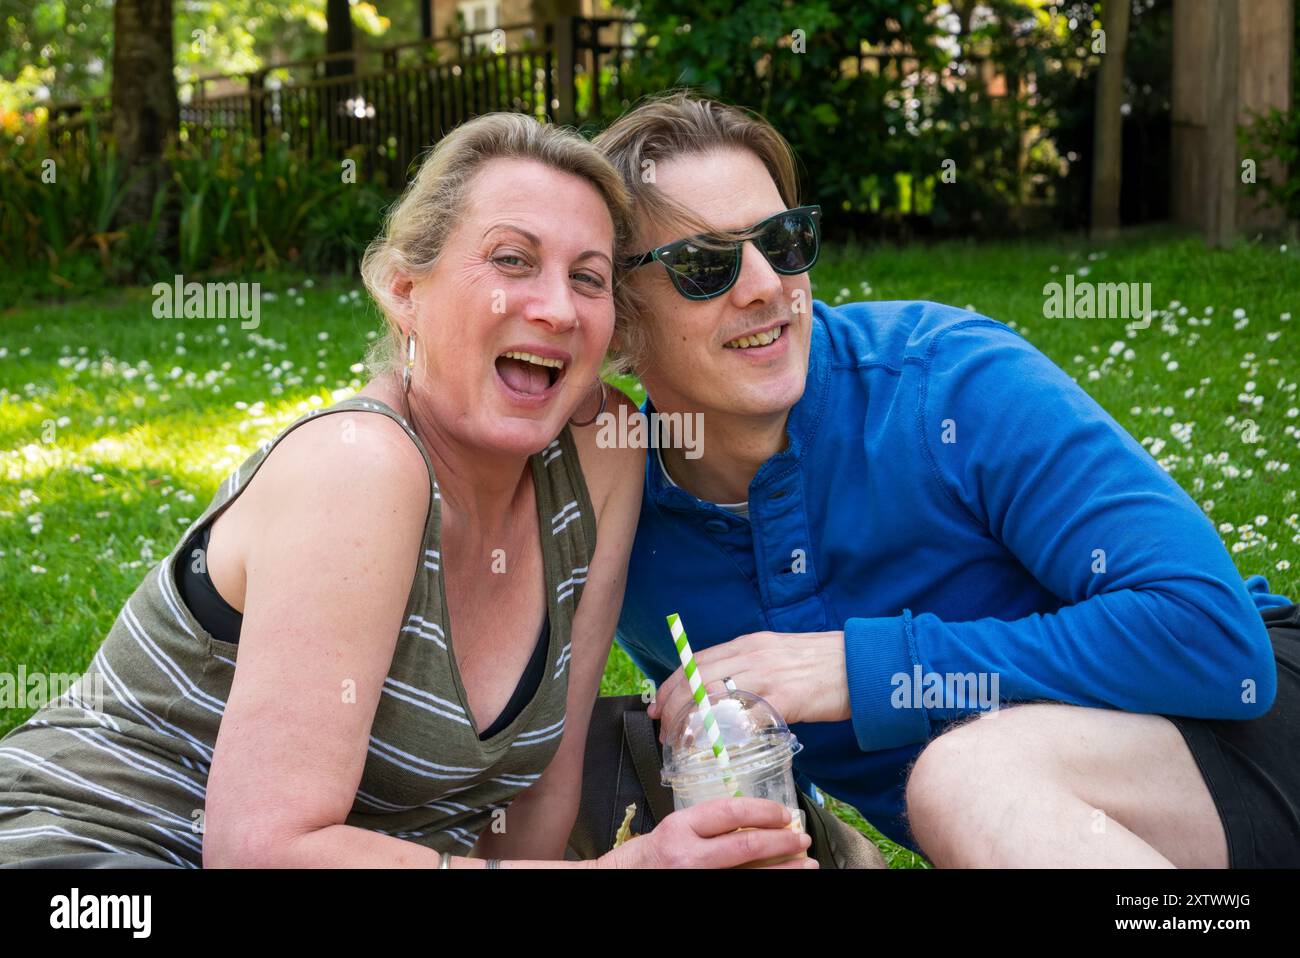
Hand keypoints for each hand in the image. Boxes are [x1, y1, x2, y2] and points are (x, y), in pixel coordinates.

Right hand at [595, 797, 814, 868]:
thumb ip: (705, 826)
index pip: (730, 811)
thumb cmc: (642, 858)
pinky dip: (764, 883)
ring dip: (784, 870)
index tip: (784, 813)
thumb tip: (752, 823)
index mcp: (679, 827)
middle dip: (782, 841)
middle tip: (802, 838)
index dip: (763, 810)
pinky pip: (741, 888)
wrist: (614, 883)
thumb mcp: (671, 830)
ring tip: (806, 864)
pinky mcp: (701, 895)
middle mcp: (688, 855)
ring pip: (751, 874)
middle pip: (747, 845)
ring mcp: (695, 879)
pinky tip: (781, 880)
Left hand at [646, 630, 850, 735]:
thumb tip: (725, 691)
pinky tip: (718, 750)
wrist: (863, 662)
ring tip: (683, 744)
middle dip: (672, 707)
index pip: (696, 661)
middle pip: (696, 679)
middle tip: (664, 731)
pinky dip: (727, 735)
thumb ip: (751, 667)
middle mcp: (752, 655)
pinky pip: (747, 718)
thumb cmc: (822, 663)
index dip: (671, 684)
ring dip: (691, 723)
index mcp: (748, 644)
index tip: (657, 705)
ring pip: (714, 697)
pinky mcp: (787, 697)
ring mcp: (768, 675)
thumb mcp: (778, 653)